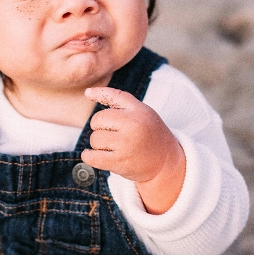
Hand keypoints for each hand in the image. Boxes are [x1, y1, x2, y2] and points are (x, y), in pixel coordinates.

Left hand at [82, 86, 185, 214]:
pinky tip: (93, 155)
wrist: (166, 161)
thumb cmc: (149, 133)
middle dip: (100, 127)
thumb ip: (116, 99)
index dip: (98, 94)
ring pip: (95, 139)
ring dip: (98, 144)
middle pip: (97, 120)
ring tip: (113, 147)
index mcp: (138, 110)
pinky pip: (92, 157)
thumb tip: (87, 92)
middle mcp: (133, 125)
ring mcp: (126, 144)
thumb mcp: (141, 111)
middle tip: (112, 134)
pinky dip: (88, 156)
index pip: (111, 96)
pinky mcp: (120, 162)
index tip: (88, 94)